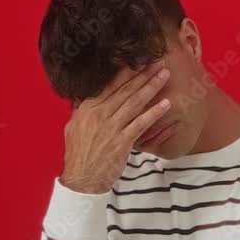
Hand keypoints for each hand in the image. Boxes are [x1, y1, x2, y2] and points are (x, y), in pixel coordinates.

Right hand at [60, 60, 171, 193]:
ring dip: (151, 87)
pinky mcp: (121, 141)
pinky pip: (141, 123)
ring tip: (164, 75)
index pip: (110, 85)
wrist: (81, 179)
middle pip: (126, 89)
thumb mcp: (74, 127)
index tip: (139, 60)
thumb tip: (84, 97)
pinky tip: (166, 104)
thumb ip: (81, 110)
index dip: (126, 72)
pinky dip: (154, 113)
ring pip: (135, 102)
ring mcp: (111, 127)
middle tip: (158, 61)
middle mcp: (99, 114)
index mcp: (87, 108)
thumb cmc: (78, 155)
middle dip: (143, 74)